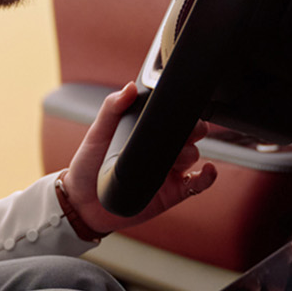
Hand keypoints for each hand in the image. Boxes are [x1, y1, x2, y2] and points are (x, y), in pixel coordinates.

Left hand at [62, 82, 216, 234]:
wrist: (83, 202)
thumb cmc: (88, 164)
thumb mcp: (97, 133)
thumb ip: (112, 109)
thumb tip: (129, 87)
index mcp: (146, 131)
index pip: (172, 114)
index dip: (182, 109)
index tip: (183, 105)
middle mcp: (160, 148)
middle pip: (190, 132)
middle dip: (194, 128)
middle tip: (185, 130)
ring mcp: (169, 170)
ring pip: (193, 155)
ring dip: (190, 152)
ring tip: (174, 157)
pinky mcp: (172, 192)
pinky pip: (197, 184)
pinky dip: (208, 177)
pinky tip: (208, 170)